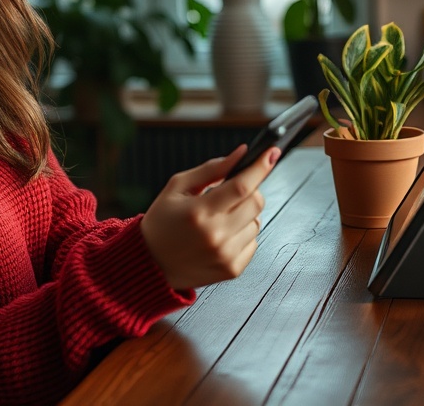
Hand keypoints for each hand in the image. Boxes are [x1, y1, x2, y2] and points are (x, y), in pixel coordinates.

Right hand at [140, 144, 279, 290]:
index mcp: (199, 211)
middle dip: (251, 190)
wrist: (151, 264)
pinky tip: (222, 235)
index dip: (260, 167)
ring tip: (220, 218)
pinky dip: (243, 234)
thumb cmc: (162, 221)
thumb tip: (241, 154)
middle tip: (232, 192)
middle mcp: (215, 236)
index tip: (271, 153)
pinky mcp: (232, 270)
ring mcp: (225, 255)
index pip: (241, 186)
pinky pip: (254, 243)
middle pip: (256, 203)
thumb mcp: (178, 187)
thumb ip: (211, 169)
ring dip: (245, 214)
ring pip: (257, 223)